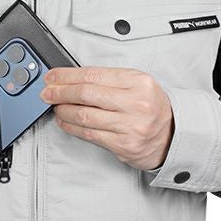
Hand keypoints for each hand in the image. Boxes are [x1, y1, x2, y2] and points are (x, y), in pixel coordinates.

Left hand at [39, 66, 174, 171]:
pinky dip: (71, 127)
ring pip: (84, 115)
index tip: (53, 76)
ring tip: (55, 106)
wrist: (173, 135)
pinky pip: (89, 134)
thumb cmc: (151, 106)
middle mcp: (135, 103)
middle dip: (60, 92)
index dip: (67, 75)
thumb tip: (71, 79)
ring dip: (63, 110)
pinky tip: (64, 121)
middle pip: (86, 94)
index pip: (93, 75)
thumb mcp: (137, 84)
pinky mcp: (123, 145)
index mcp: (138, 82)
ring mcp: (129, 126)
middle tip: (47, 92)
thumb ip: (108, 80)